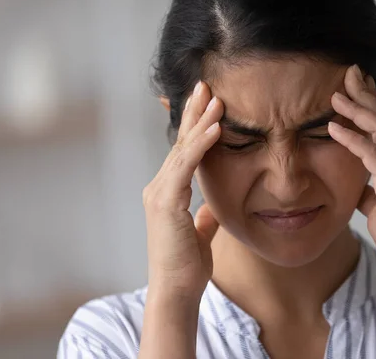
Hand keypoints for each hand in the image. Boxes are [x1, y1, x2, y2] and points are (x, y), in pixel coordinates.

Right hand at [143, 81, 222, 298]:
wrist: (176, 290)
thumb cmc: (186, 265)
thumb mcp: (199, 234)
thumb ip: (204, 216)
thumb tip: (213, 205)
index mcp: (167, 192)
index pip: (184, 153)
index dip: (195, 127)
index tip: (207, 104)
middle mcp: (159, 187)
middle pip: (180, 143)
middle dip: (193, 113)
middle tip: (205, 85)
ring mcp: (159, 193)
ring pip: (182, 149)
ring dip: (200, 121)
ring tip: (214, 97)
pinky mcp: (165, 202)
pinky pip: (186, 166)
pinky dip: (201, 145)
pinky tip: (216, 127)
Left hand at [329, 65, 375, 291]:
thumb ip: (369, 190)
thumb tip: (354, 183)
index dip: (371, 105)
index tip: (354, 86)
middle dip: (366, 96)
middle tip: (348, 73)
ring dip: (358, 111)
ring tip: (336, 96)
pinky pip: (374, 158)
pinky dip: (354, 141)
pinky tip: (335, 129)